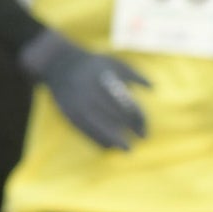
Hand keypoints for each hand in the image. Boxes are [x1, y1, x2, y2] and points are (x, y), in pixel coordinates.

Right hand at [22, 28, 151, 150]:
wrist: (59, 64)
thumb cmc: (93, 64)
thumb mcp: (114, 63)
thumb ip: (135, 74)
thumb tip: (154, 88)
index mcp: (104, 81)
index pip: (126, 105)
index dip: (139, 119)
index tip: (146, 128)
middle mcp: (91, 93)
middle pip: (115, 117)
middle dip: (130, 128)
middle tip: (143, 138)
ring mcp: (78, 104)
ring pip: (98, 127)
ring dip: (114, 139)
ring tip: (126, 148)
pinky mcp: (69, 112)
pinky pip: (84, 130)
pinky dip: (96, 139)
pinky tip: (107, 145)